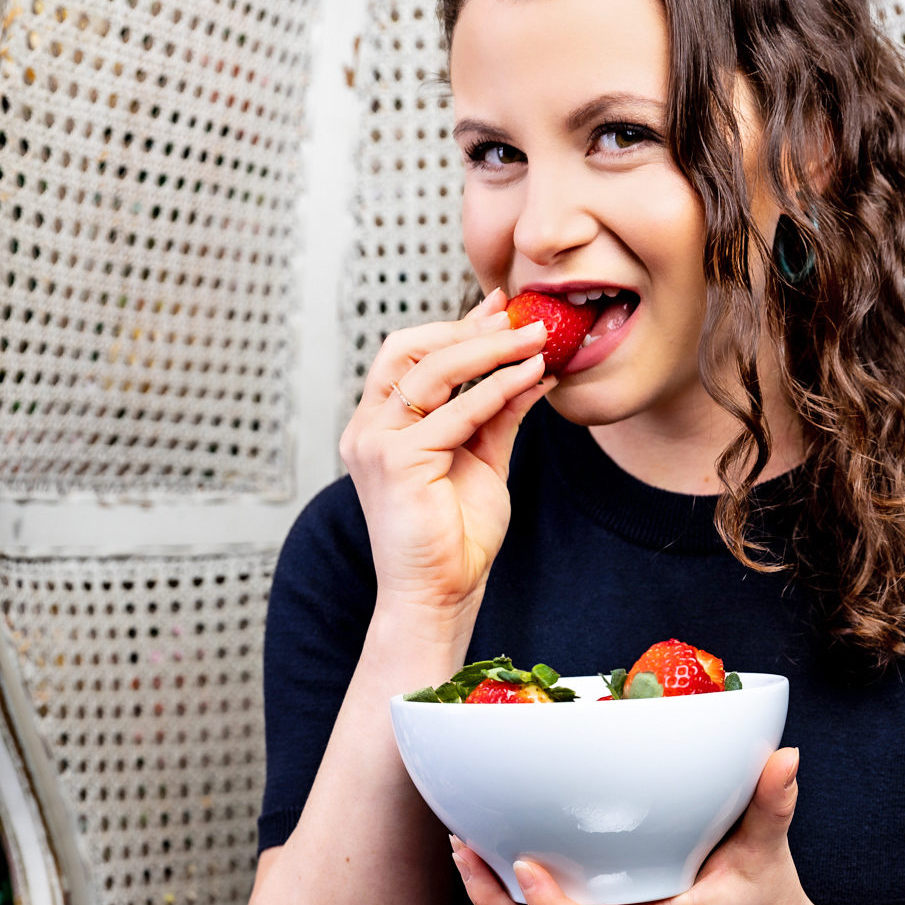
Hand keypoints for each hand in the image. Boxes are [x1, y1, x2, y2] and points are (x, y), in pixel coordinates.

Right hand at [340, 289, 551, 621]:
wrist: (441, 595)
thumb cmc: (456, 538)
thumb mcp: (483, 459)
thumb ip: (498, 413)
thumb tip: (532, 368)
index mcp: (380, 425)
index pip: (409, 355)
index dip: (456, 327)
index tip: (502, 309)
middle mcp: (368, 428)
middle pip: (410, 350)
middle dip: (469, 328)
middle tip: (522, 318)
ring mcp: (376, 443)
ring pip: (432, 371)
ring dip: (489, 349)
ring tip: (536, 339)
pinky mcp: (396, 463)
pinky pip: (455, 412)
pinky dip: (497, 389)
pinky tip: (530, 376)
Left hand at [450, 747, 822, 904]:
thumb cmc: (766, 903)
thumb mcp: (770, 853)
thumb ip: (774, 804)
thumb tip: (784, 757)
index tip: (522, 866)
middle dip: (496, 904)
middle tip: (465, 850)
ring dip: (495, 902)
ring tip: (464, 849)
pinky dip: (515, 897)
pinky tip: (498, 854)